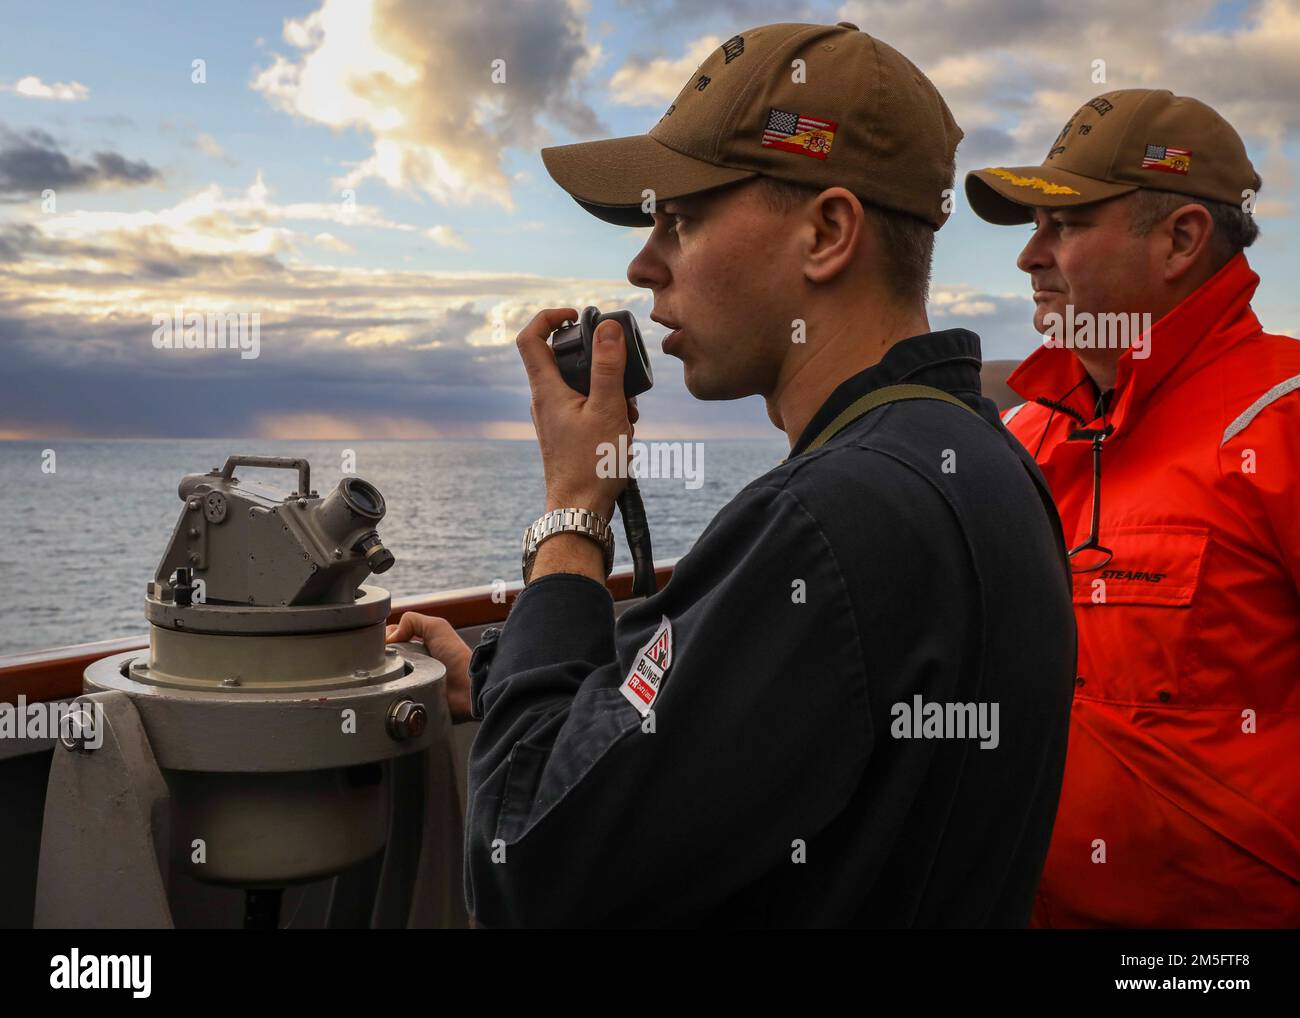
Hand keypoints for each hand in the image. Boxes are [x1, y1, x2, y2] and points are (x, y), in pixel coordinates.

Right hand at [385, 612, 472, 722]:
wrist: (468, 689)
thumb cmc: (458, 658)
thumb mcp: (437, 627)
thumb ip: (414, 621)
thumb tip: (389, 636)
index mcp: (417, 646)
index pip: (391, 641)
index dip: (383, 641)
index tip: (379, 645)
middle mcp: (412, 664)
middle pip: (385, 659)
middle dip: (379, 660)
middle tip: (379, 662)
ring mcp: (410, 682)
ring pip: (385, 678)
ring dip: (381, 677)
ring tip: (380, 676)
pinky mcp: (410, 700)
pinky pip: (392, 696)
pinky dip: (388, 693)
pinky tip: (386, 690)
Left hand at [516, 307, 637, 521]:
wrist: (580, 510)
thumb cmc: (591, 465)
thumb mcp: (607, 410)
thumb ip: (608, 367)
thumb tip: (607, 328)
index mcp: (547, 390)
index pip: (530, 337)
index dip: (549, 317)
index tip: (576, 315)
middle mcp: (545, 401)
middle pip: (564, 360)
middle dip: (598, 361)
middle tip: (621, 373)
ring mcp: (555, 419)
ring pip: (581, 386)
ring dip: (608, 390)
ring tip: (627, 412)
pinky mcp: (566, 434)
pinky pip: (586, 408)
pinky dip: (606, 409)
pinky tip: (624, 429)